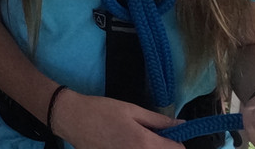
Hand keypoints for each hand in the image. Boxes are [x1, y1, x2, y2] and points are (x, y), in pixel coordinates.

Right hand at [52, 89, 182, 148]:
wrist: (72, 119)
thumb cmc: (101, 110)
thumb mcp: (131, 109)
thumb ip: (158, 120)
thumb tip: (182, 124)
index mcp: (145, 143)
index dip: (176, 141)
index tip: (167, 133)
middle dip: (162, 148)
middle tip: (150, 136)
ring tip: (135, 140)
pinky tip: (123, 145)